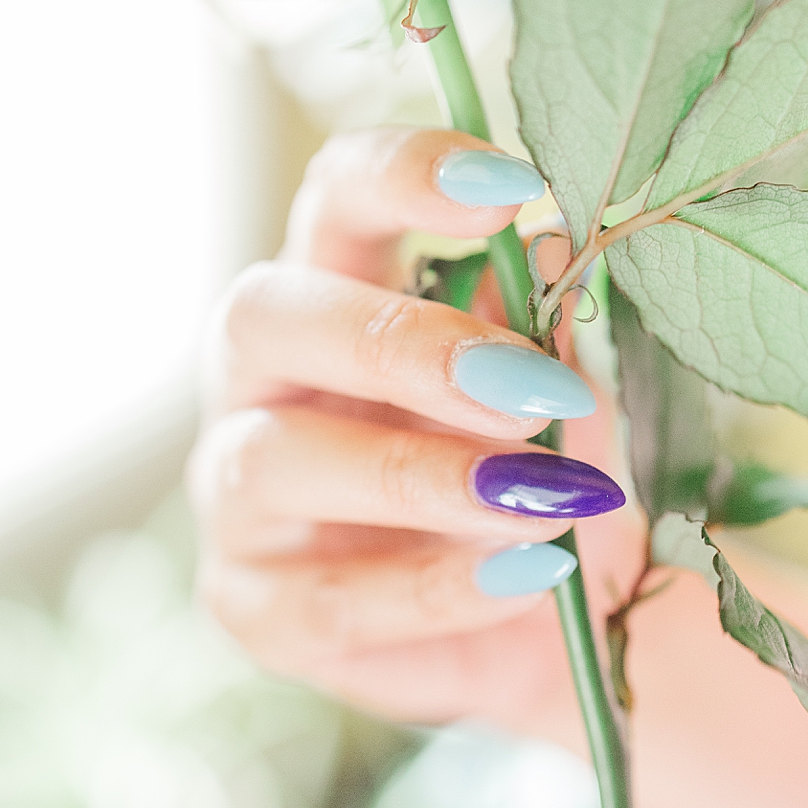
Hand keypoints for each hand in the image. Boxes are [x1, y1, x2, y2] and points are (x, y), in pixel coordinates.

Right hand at [189, 126, 645, 730]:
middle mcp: (260, 380)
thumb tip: (553, 244)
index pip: (333, 198)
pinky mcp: (248, 605)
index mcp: (336, 291)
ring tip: (541, 498)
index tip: (512, 187)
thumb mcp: (571, 396)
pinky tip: (528, 575)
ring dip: (415, 473)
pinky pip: (321, 599)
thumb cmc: (548, 476)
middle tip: (528, 388)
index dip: (403, 176)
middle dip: (395, 344)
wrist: (556, 632)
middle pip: (262, 314)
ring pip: (271, 459)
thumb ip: (549, 330)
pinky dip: (432, 588)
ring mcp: (236, 495)